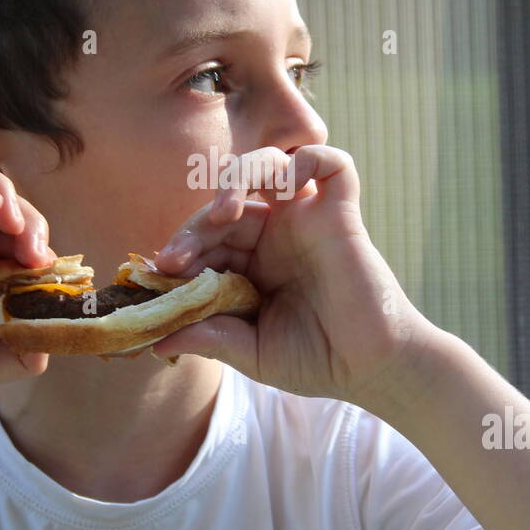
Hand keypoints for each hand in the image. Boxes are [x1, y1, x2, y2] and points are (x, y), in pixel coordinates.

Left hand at [149, 145, 429, 406]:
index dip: (181, 249)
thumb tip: (155, 342)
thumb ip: (210, 338)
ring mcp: (307, 220)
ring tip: (224, 212)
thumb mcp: (252, 353)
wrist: (375, 369)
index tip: (159, 273)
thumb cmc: (317, 360)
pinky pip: (330, 163)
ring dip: (236, 179)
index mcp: (251, 264)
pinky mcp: (341, 214)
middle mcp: (275, 235)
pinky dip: (307, 160)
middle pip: (226, 202)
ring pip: (267, 166)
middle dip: (195, 227)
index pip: (206, 239)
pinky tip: (285, 184)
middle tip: (177, 259)